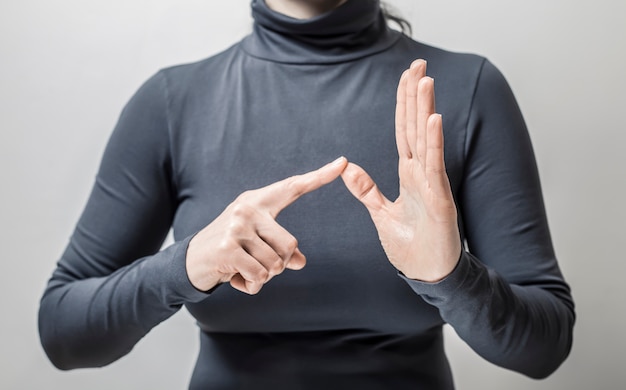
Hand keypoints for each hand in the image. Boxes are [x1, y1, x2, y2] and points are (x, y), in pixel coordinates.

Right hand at [186, 157, 347, 293]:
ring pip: (276, 265)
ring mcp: (237, 227)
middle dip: (279, 265)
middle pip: (290, 246)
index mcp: (258, 201)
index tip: (343, 162)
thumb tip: (300, 262)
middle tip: (257, 265)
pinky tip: (235, 279)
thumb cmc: (230, 250)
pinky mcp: (228, 248)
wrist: (189, 261)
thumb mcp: (257, 244)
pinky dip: (252, 286)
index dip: (320, 176)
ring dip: (263, 278)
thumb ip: (280, 249)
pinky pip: (259, 276)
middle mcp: (247, 208)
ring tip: (244, 270)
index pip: (293, 187)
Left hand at [341, 60, 460, 281]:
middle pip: (415, 127)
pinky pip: (435, 167)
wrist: (428, 274)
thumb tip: (346, 167)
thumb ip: (366, 189)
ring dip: (425, 110)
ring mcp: (433, 185)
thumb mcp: (381, 214)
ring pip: (427, 140)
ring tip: (425, 80)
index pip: (403, 131)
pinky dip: (433, 143)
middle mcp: (422, 173)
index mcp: (408, 174)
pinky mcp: (440, 200)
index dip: (404, 104)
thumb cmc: (410, 245)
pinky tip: (433, 119)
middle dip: (416, 95)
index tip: (406, 76)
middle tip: (418, 63)